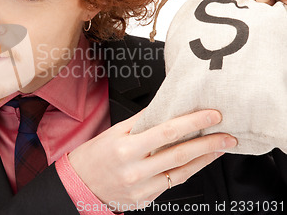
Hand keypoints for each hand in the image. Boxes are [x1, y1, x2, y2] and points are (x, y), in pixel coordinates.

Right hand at [67, 109, 236, 211]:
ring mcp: (142, 187)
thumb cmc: (94, 155)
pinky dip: (188, 170)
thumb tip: (164, 108)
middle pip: (180, 153)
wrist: (80, 184)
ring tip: (220, 147)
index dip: (193, 122)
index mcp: (126, 147)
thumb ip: (140, 122)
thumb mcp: (113, 132)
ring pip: (181, 171)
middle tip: (227, 134)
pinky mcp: (146, 198)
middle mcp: (135, 169)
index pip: (167, 131)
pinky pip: (172, 183)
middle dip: (208, 143)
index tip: (211, 115)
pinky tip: (198, 161)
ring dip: (204, 158)